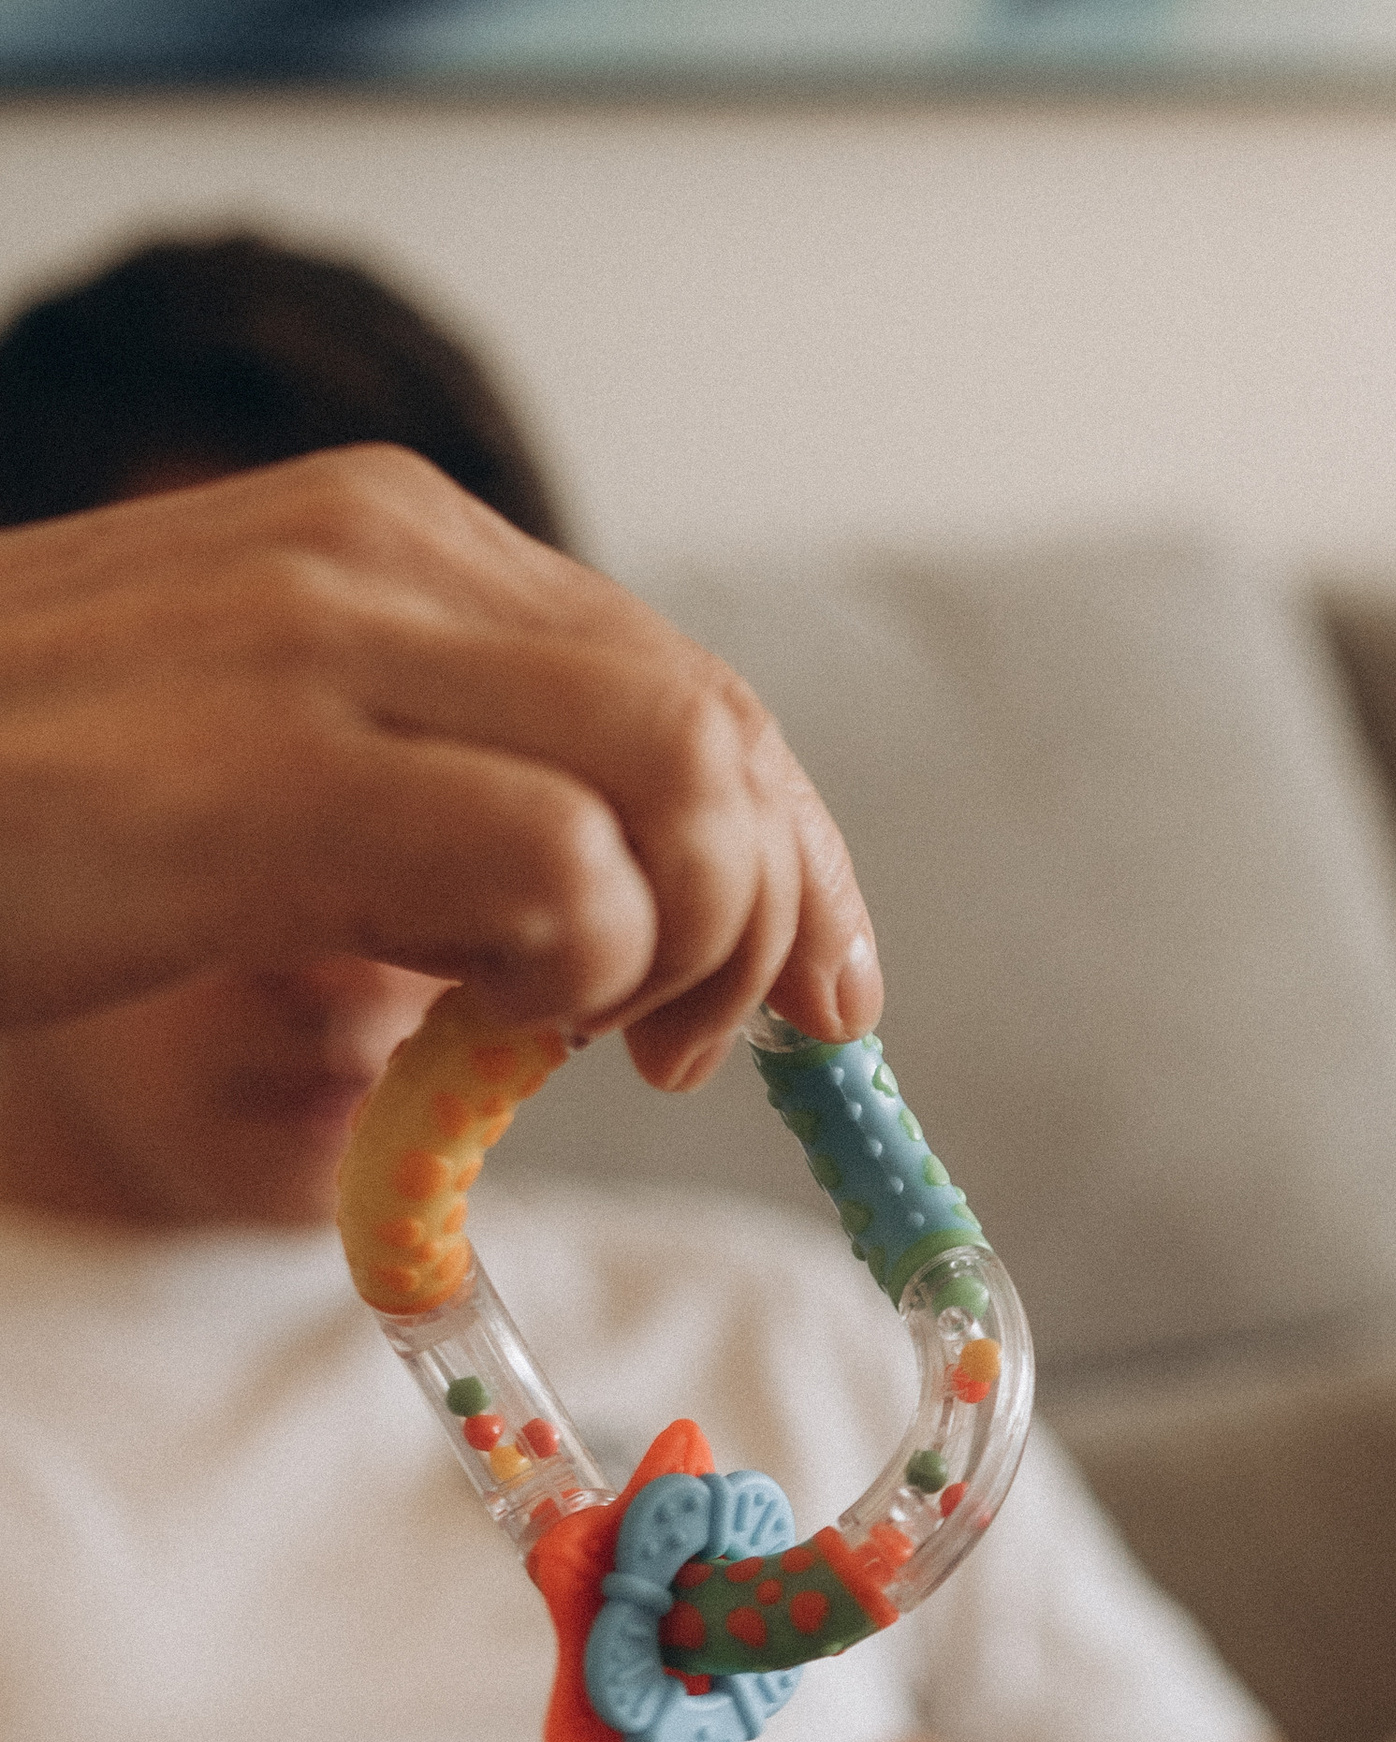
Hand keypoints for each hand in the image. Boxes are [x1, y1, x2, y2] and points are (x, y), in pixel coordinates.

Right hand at [0, 450, 878, 1081]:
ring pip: (684, 783)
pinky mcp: (282, 778)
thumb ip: (426, 801)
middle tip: (691, 1057)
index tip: (824, 1003)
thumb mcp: (254, 772)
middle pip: (719, 728)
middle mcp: (379, 553)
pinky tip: (484, 1040)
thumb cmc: (20, 825)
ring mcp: (328, 648)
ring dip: (687, 949)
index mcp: (385, 538)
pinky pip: (567, 877)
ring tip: (574, 1042)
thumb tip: (609, 927)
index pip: (690, 683)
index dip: (797, 858)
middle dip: (772, 915)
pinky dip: (580, 986)